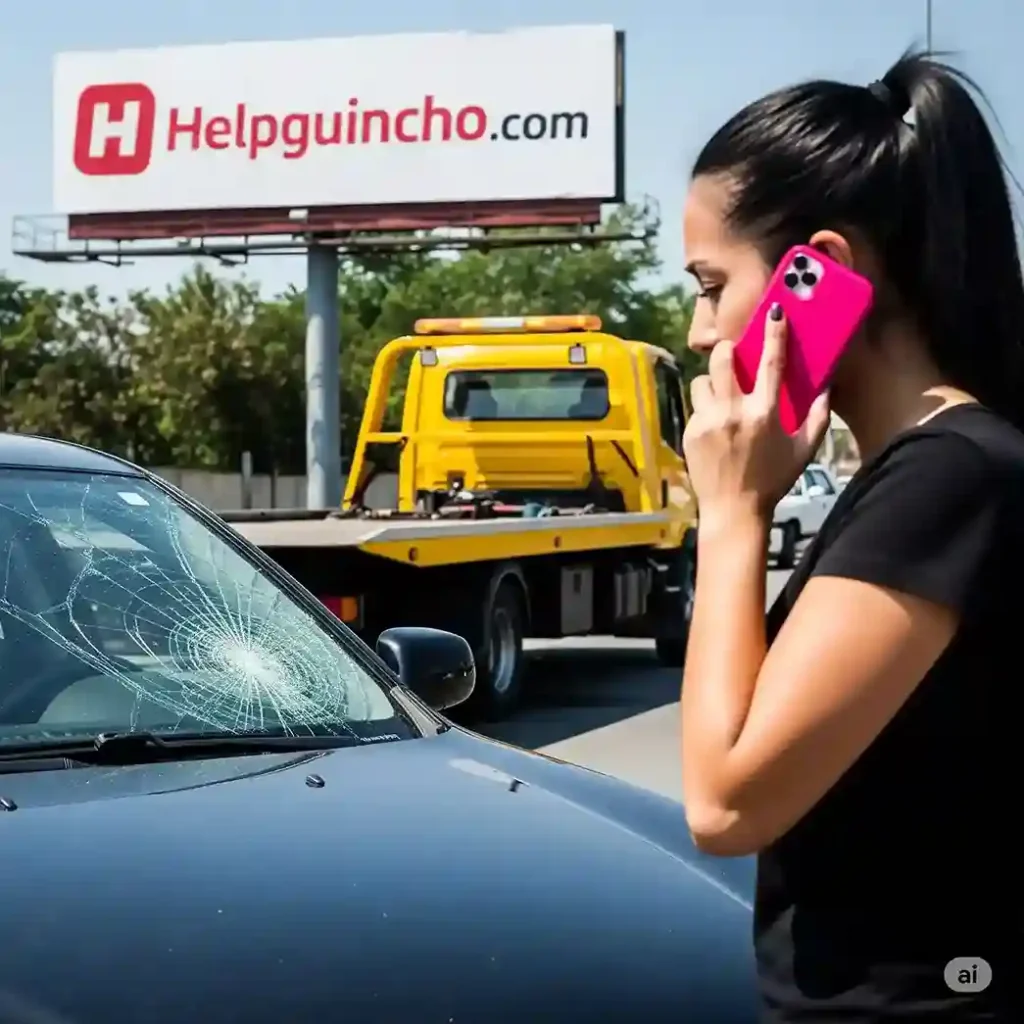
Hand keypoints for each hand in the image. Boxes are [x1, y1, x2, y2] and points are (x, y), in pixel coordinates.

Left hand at [682, 304, 830, 523]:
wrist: (733, 510)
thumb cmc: (772, 481)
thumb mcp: (804, 451)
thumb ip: (818, 417)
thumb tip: (827, 388)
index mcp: (764, 412)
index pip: (770, 362)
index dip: (773, 334)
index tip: (774, 313)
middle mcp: (733, 411)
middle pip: (722, 360)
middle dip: (727, 352)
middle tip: (733, 357)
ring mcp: (708, 421)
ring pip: (702, 382)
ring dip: (711, 383)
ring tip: (720, 397)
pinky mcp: (690, 432)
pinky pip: (695, 408)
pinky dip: (705, 410)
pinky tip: (715, 428)